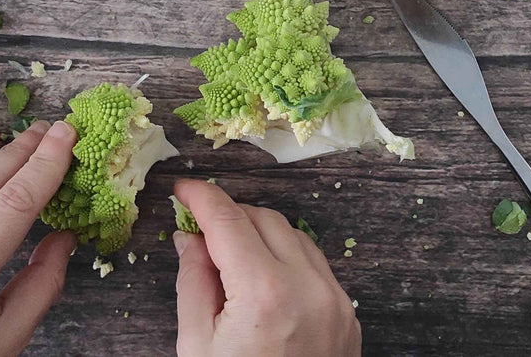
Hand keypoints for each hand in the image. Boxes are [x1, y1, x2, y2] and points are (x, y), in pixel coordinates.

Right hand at [172, 180, 361, 356]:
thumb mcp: (197, 346)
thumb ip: (193, 280)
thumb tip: (191, 236)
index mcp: (264, 295)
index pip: (228, 221)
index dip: (201, 197)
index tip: (182, 189)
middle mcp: (308, 287)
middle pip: (262, 218)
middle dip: (228, 215)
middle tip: (201, 230)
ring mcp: (334, 299)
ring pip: (292, 233)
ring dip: (258, 232)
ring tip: (230, 256)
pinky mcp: (347, 312)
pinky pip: (313, 261)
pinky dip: (285, 254)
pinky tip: (263, 275)